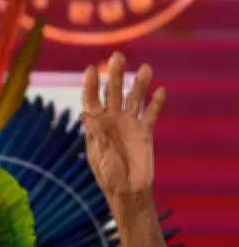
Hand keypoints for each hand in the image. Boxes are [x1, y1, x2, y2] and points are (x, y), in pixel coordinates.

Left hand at [81, 52, 164, 201]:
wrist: (128, 191)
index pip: (91, 100)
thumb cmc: (109, 176)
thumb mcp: (100, 156)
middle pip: (112, 93)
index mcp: (95, 125)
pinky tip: (160, 91)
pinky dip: (156, 103)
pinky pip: (150, 114)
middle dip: (115, 75)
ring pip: (134, 99)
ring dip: (139, 84)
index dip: (90, 85)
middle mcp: (111, 120)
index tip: (91, 69)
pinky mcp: (144, 131)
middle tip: (118, 56)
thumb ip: (97, 135)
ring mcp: (128, 124)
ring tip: (146, 68)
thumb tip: (86, 114)